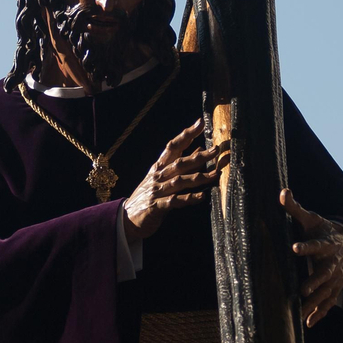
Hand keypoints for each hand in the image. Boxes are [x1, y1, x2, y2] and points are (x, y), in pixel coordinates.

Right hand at [123, 119, 228, 240]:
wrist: (126, 218)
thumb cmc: (148, 196)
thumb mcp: (161, 177)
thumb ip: (179, 163)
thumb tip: (199, 148)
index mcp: (159, 167)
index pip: (173, 146)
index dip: (186, 134)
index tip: (200, 123)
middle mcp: (158, 176)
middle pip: (180, 162)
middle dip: (199, 156)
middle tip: (216, 150)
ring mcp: (157, 191)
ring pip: (180, 180)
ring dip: (199, 177)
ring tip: (216, 174)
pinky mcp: (157, 207)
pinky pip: (175, 201)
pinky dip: (189, 198)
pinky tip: (202, 196)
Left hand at [281, 189, 342, 327]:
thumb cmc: (321, 230)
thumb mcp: (310, 219)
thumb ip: (295, 208)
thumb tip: (282, 192)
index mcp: (327, 243)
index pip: (317, 244)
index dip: (306, 246)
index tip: (294, 247)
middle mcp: (334, 262)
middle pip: (325, 273)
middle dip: (315, 282)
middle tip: (302, 291)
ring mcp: (337, 277)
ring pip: (327, 292)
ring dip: (315, 303)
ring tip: (300, 313)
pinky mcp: (335, 288)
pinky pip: (329, 303)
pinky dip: (320, 313)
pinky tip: (308, 324)